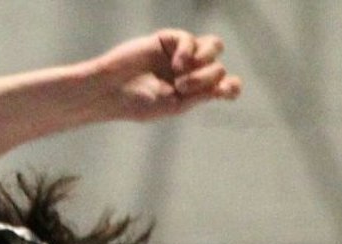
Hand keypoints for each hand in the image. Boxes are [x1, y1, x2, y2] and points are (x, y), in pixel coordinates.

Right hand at [91, 29, 242, 121]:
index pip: (225, 85)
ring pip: (214, 46)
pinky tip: (176, 62)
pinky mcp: (167, 41)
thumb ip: (201, 95)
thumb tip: (226, 82)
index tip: (224, 91)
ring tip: (182, 71)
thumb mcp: (175, 106)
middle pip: (219, 66)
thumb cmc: (138, 104)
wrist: (110, 90)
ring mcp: (180, 55)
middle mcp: (190, 72)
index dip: (231, 86)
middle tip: (183, 87)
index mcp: (193, 92)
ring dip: (205, 59)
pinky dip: (187, 50)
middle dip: (206, 77)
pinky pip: (189, 38)